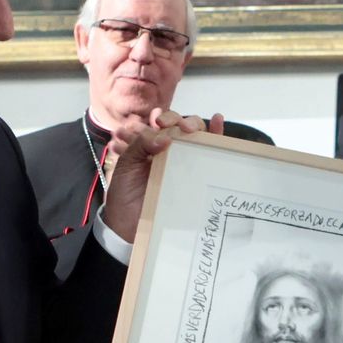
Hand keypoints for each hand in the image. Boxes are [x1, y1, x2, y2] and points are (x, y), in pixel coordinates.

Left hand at [102, 109, 217, 241]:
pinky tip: (217, 121)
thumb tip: (166, 137)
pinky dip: (216, 135)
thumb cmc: (125, 194)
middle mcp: (170, 151)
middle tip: (168, 126)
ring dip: (195, 125)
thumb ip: (140, 145)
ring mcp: (185, 163)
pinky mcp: (197, 176)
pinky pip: (211, 154)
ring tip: (190, 129)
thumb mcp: (126, 164)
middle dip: (177, 120)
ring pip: (197, 137)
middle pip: (181, 127)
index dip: (164, 118)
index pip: (162, 123)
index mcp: (151, 146)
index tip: (158, 122)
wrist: (129, 224)